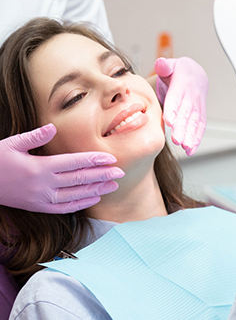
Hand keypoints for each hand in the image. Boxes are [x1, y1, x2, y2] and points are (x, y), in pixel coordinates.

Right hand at [0, 124, 123, 213]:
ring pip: (77, 195)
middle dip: (103, 175)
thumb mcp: (12, 143)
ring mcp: (42, 199)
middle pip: (80, 179)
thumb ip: (35, 136)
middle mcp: (45, 184)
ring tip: (114, 185)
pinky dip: (82, 204)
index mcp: (40, 167)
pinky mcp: (39, 208)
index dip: (95, 161)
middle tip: (121, 172)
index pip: (75, 162)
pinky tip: (95, 198)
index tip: (111, 159)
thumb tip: (52, 127)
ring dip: (97, 190)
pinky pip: (65, 208)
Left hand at [154, 57, 207, 155]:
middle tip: (176, 139)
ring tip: (185, 147)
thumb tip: (160, 64)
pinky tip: (190, 150)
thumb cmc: (178, 72)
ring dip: (190, 136)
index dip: (173, 109)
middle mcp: (191, 97)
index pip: (177, 98)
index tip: (169, 121)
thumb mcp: (171, 65)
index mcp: (182, 85)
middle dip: (182, 127)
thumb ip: (165, 65)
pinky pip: (200, 128)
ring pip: (194, 122)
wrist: (196, 75)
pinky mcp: (200, 116)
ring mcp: (197, 107)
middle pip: (186, 113)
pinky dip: (196, 140)